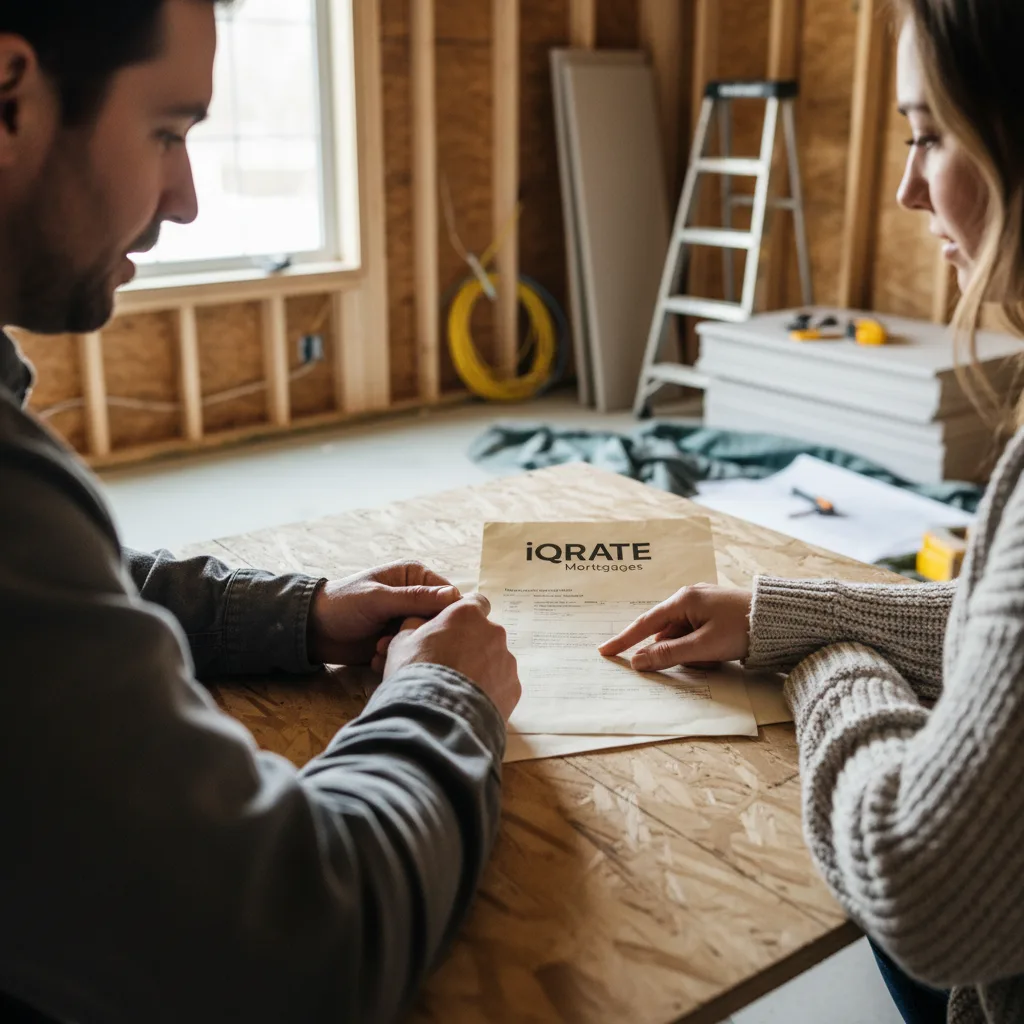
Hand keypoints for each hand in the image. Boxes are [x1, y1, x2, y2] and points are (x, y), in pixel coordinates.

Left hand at [307, 561, 460, 665]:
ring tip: (382, 647)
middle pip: (441, 620)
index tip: (431, 629)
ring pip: (427, 638)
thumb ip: (414, 598)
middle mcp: (417, 597)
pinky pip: (411, 651)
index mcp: (416, 576)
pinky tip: (378, 657)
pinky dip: (398, 656)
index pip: (449, 595)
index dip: (446, 614)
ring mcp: (408, 620)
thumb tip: (454, 596)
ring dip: (408, 646)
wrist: (312, 630)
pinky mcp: (399, 640)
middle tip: (399, 639)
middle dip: (423, 633)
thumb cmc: (343, 604)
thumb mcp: (378, 599)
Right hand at [378, 593, 521, 720]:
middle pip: (485, 634)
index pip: (474, 603)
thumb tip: (421, 623)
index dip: (462, 616)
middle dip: (471, 645)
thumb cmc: (416, 672)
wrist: (436, 717)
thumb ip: (416, 625)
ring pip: (494, 660)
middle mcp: (494, 632)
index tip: (451, 630)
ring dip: (481, 669)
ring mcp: (507, 661)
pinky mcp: (514, 688)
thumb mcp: (402, 641)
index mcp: (467, 614)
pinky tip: (469, 703)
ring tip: (458, 690)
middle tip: (449, 665)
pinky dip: (489, 691)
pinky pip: (501, 685)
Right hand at [598, 584, 752, 671]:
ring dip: (693, 653)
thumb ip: (669, 654)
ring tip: (717, 657)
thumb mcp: (704, 647)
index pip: (645, 624)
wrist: (780, 620)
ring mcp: (702, 605)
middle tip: (702, 659)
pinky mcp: (714, 614)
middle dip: (679, 652)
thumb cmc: (742, 629)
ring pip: (682, 638)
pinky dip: (702, 649)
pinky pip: (696, 636)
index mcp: (683, 600)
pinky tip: (721, 652)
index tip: (605, 651)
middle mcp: (689, 598)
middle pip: (667, 633)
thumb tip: (637, 661)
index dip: (625, 640)